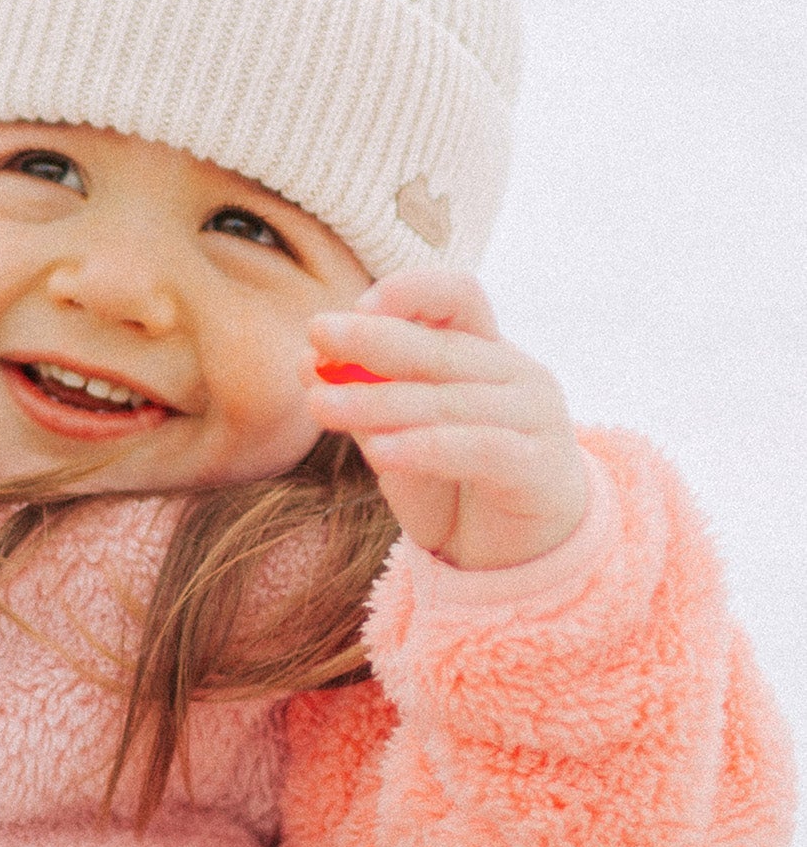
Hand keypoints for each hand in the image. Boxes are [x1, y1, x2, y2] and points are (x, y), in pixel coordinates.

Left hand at [307, 272, 588, 570]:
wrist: (517, 554)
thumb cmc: (453, 488)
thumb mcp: (399, 441)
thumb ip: (364, 403)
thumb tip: (306, 361)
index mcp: (484, 354)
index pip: (457, 297)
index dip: (410, 292)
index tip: (355, 306)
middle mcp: (517, 375)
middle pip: (442, 347)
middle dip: (373, 339)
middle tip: (318, 333)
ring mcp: (536, 418)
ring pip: (450, 401)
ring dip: (379, 401)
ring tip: (321, 406)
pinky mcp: (540, 468)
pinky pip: (477, 449)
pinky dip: (424, 448)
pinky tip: (378, 453)